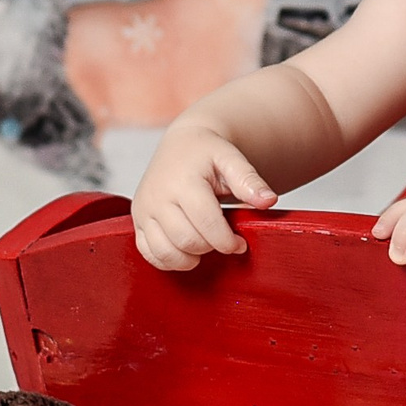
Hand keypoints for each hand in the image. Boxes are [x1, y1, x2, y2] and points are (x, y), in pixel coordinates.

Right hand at [132, 127, 275, 270]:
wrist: (182, 145)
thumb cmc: (207, 153)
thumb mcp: (231, 158)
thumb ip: (249, 180)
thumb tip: (268, 200)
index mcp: (182, 181)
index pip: (206, 224)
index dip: (228, 241)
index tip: (240, 243)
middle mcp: (157, 196)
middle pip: (187, 241)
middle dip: (212, 247)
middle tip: (224, 240)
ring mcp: (143, 210)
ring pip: (166, 253)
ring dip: (191, 257)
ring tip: (206, 244)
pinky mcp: (137, 221)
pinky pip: (149, 254)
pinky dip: (170, 260)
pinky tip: (187, 250)